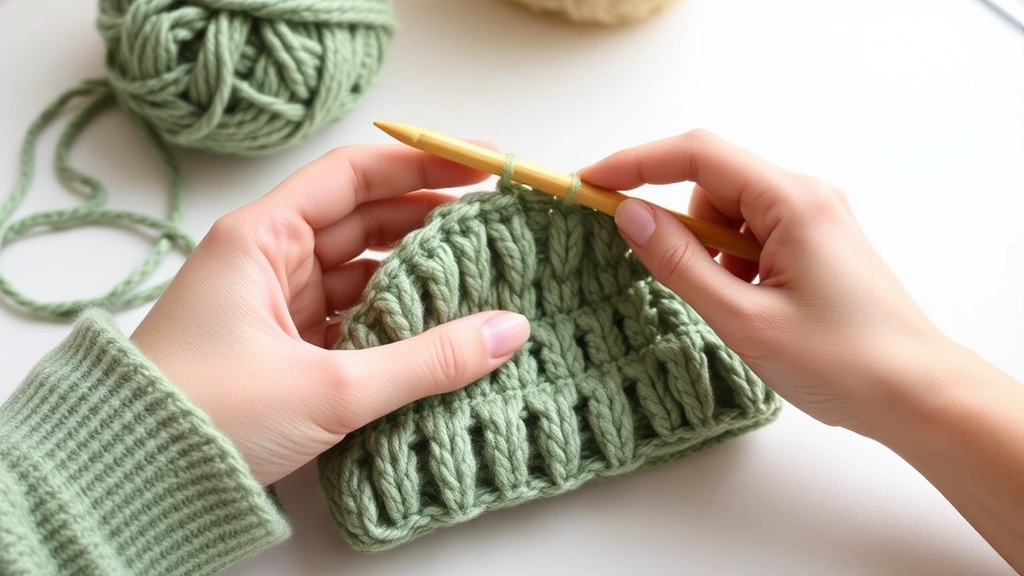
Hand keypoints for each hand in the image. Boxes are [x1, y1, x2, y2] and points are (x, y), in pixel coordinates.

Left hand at [131, 146, 530, 485]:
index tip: (482, 162)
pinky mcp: (280, 346)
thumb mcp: (328, 389)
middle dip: (427, 218)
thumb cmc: (208, 416)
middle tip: (493, 225)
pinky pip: (347, 315)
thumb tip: (508, 332)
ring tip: (478, 278)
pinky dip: (389, 318)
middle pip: (361, 218)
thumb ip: (426, 360)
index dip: (422, 161)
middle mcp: (265, 259)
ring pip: (357, 270)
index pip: (354, 176)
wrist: (131, 482)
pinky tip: (435, 328)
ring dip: (413, 274)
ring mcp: (273, 303)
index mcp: (260, 239)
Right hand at [579, 130, 955, 435]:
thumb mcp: (743, 317)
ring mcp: (812, 217)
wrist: (917, 395)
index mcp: (792, 201)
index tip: (591, 181)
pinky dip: (731, 261)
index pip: (698, 154)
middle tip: (662, 270)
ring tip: (732, 305)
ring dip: (708, 249)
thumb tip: (629, 215)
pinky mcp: (814, 242)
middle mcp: (804, 195)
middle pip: (712, 182)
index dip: (637, 162)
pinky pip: (750, 234)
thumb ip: (679, 262)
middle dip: (677, 222)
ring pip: (728, 211)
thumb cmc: (842, 362)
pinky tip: (748, 303)